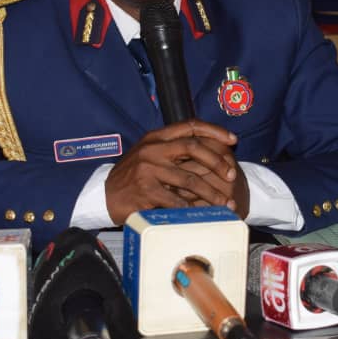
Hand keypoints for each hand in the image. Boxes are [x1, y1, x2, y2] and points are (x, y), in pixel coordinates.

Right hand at [104, 120, 237, 224]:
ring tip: (225, 202)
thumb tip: (209, 152)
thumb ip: (172, 150)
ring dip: (211, 192)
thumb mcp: (149, 154)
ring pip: (189, 178)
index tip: (233, 140)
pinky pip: (177, 200)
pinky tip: (204, 213)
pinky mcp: (145, 190)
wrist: (104, 195)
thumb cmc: (132, 176)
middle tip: (231, 175)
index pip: (190, 125)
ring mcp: (147, 169)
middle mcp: (152, 149)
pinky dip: (193, 208)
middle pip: (193, 147)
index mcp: (156, 137)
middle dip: (217, 161)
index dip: (214, 131)